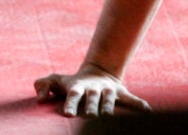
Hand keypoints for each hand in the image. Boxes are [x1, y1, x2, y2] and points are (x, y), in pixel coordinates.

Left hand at [34, 64, 150, 116]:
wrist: (97, 72)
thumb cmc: (71, 82)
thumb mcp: (55, 80)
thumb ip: (42, 85)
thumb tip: (39, 99)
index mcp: (77, 87)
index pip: (73, 95)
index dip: (70, 103)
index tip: (67, 114)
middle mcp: (93, 89)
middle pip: (92, 98)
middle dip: (91, 107)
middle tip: (89, 116)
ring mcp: (108, 91)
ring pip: (110, 100)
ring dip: (109, 107)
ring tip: (109, 117)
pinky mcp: (121, 93)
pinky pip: (132, 99)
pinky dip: (140, 105)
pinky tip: (148, 112)